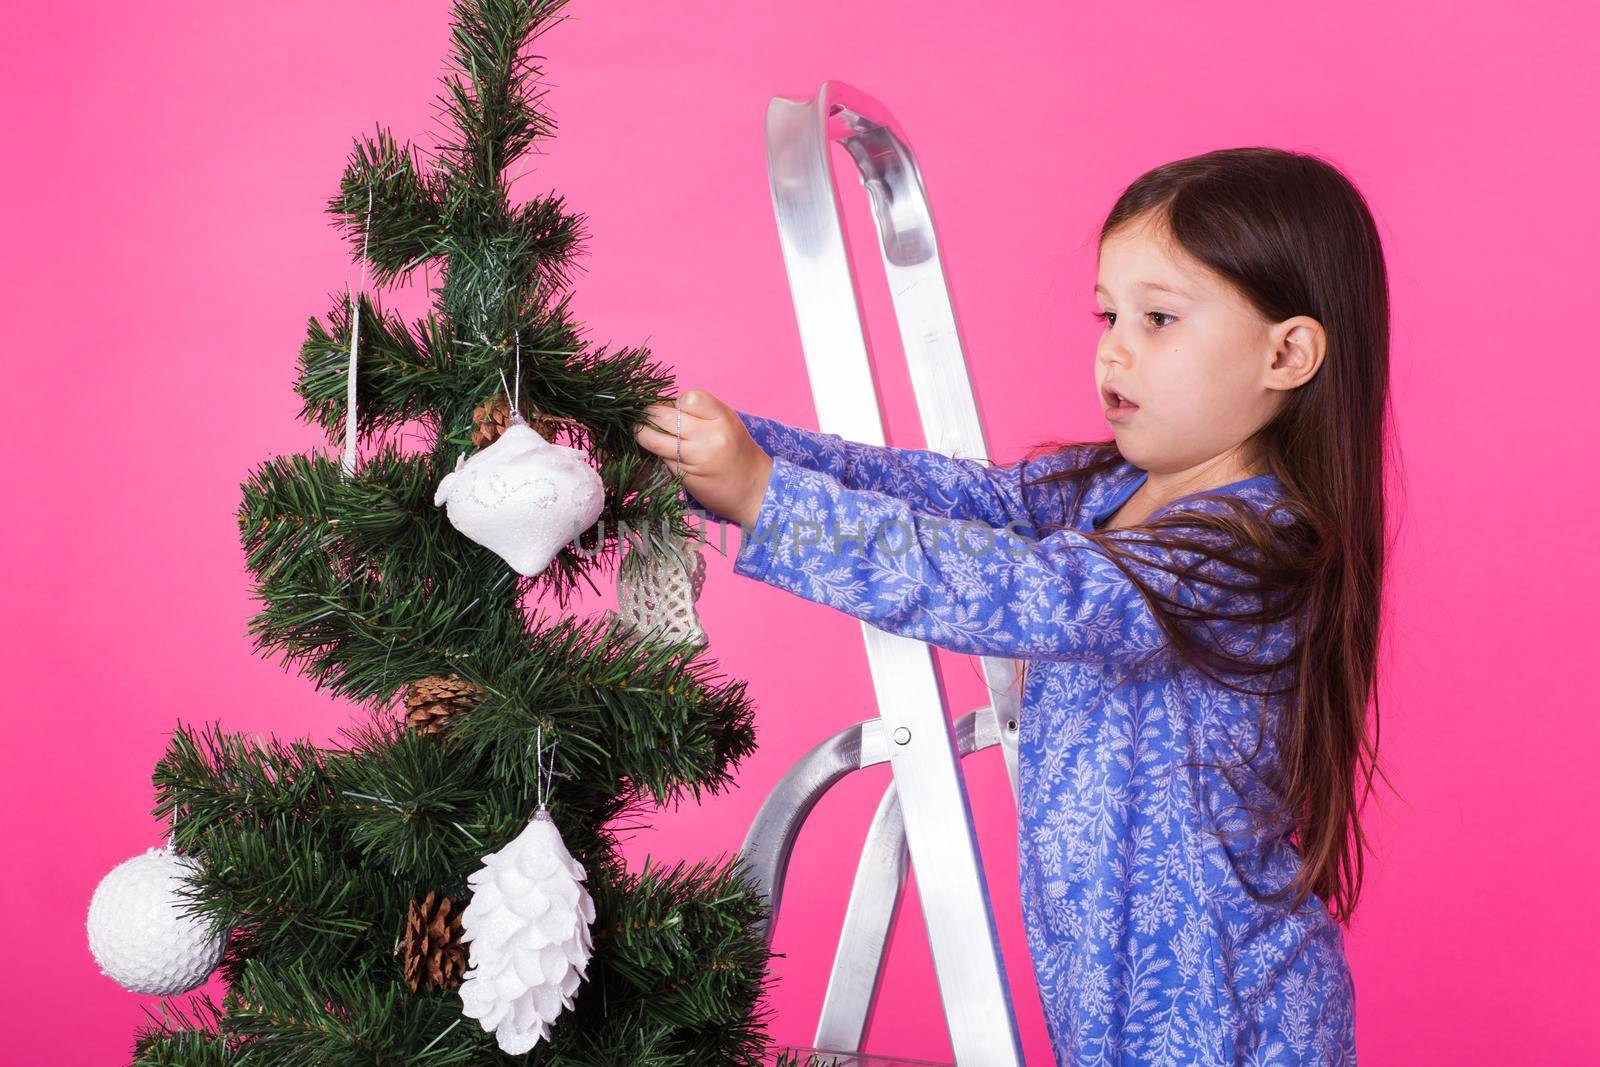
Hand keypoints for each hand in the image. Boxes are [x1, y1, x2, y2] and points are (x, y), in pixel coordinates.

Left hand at [634, 389, 772, 527]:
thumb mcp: (727, 424)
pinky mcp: (685, 476)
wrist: (755, 490)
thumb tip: (661, 406)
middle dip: (650, 414)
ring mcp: (696, 458)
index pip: (688, 398)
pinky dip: (655, 453)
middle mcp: (710, 437)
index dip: (676, 402)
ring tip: (640, 432)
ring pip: (654, 440)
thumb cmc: (738, 453)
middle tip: (646, 416)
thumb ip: (700, 413)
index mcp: (723, 418)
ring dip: (642, 434)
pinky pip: (660, 458)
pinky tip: (660, 452)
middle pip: (664, 417)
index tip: (675, 408)